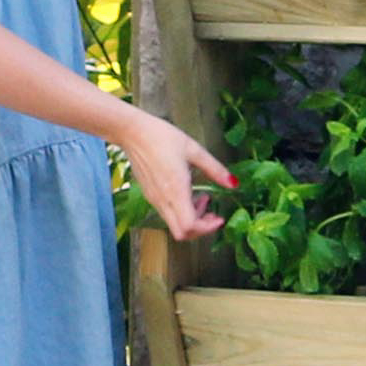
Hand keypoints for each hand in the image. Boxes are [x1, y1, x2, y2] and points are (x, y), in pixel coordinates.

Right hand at [121, 109, 236, 239]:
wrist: (132, 132)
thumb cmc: (161, 137)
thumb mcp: (194, 150)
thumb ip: (215, 169)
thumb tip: (234, 183)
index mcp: (175, 190)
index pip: (189, 226)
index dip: (207, 228)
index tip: (219, 218)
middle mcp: (163, 200)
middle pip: (182, 233)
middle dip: (201, 229)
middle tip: (213, 214)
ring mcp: (154, 199)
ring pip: (174, 225)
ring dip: (192, 219)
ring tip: (203, 198)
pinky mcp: (149, 195)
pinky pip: (167, 214)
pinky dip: (181, 212)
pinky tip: (188, 193)